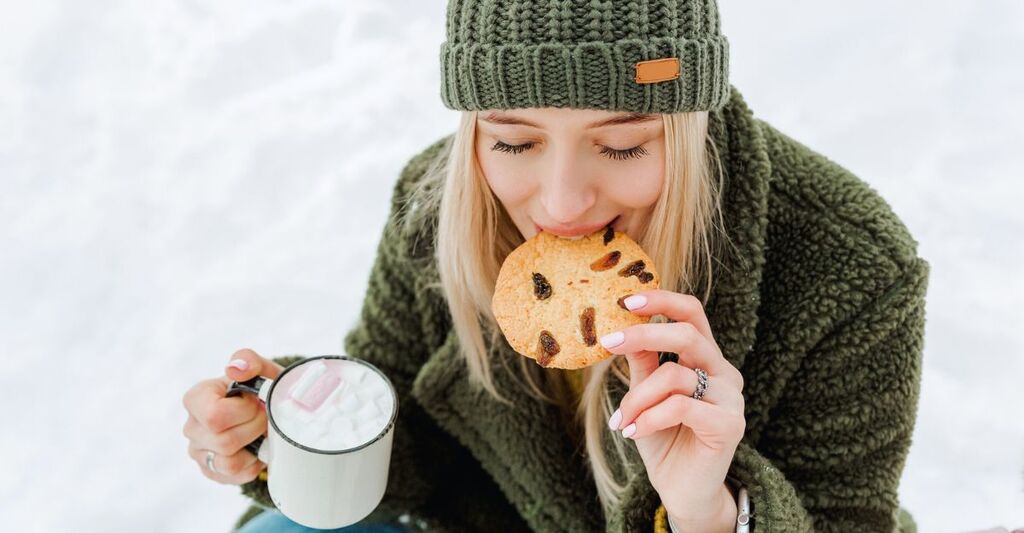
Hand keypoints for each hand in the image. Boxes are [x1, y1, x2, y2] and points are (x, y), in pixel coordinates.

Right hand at [181, 348, 282, 484]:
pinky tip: (256, 447)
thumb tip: (235, 368)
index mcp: (196, 398)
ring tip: (260, 430)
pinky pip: (234, 476)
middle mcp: (192, 427)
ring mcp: (199, 452)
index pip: (215, 416)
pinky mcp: (211, 471)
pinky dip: (252, 463)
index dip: (243, 411)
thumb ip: (248, 361)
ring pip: (228, 462)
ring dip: (254, 446)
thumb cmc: (261, 389)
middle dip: (254, 427)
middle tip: (264, 416)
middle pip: (225, 441)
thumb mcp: (260, 370)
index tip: (254, 400)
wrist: (269, 410)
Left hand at [601, 290, 744, 527]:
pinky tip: (633, 432)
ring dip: (637, 397)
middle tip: (608, 343)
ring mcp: (731, 398)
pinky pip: (681, 406)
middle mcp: (724, 372)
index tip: (625, 300)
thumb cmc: (663, 439)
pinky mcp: (731, 425)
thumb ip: (642, 363)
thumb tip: (621, 327)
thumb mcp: (644, 395)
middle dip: (643, 335)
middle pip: (688, 334)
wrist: (682, 490)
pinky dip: (649, 417)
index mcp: (706, 358)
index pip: (693, 313)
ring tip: (623, 421)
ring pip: (675, 375)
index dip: (662, 300)